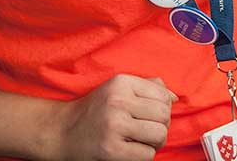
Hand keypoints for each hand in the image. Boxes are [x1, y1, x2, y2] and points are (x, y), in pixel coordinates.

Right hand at [51, 74, 176, 160]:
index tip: (151, 115)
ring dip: (155, 142)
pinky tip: (131, 150)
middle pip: (164, 115)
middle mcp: (118, 101)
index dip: (164, 108)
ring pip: (159, 135)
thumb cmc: (95, 111)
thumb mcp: (117, 89)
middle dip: (161, 126)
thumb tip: (174, 97)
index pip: (163, 95)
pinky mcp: (111, 150)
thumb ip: (147, 87)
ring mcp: (114, 126)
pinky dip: (144, 155)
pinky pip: (147, 154)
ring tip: (142, 141)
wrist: (61, 132)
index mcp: (121, 83)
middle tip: (147, 130)